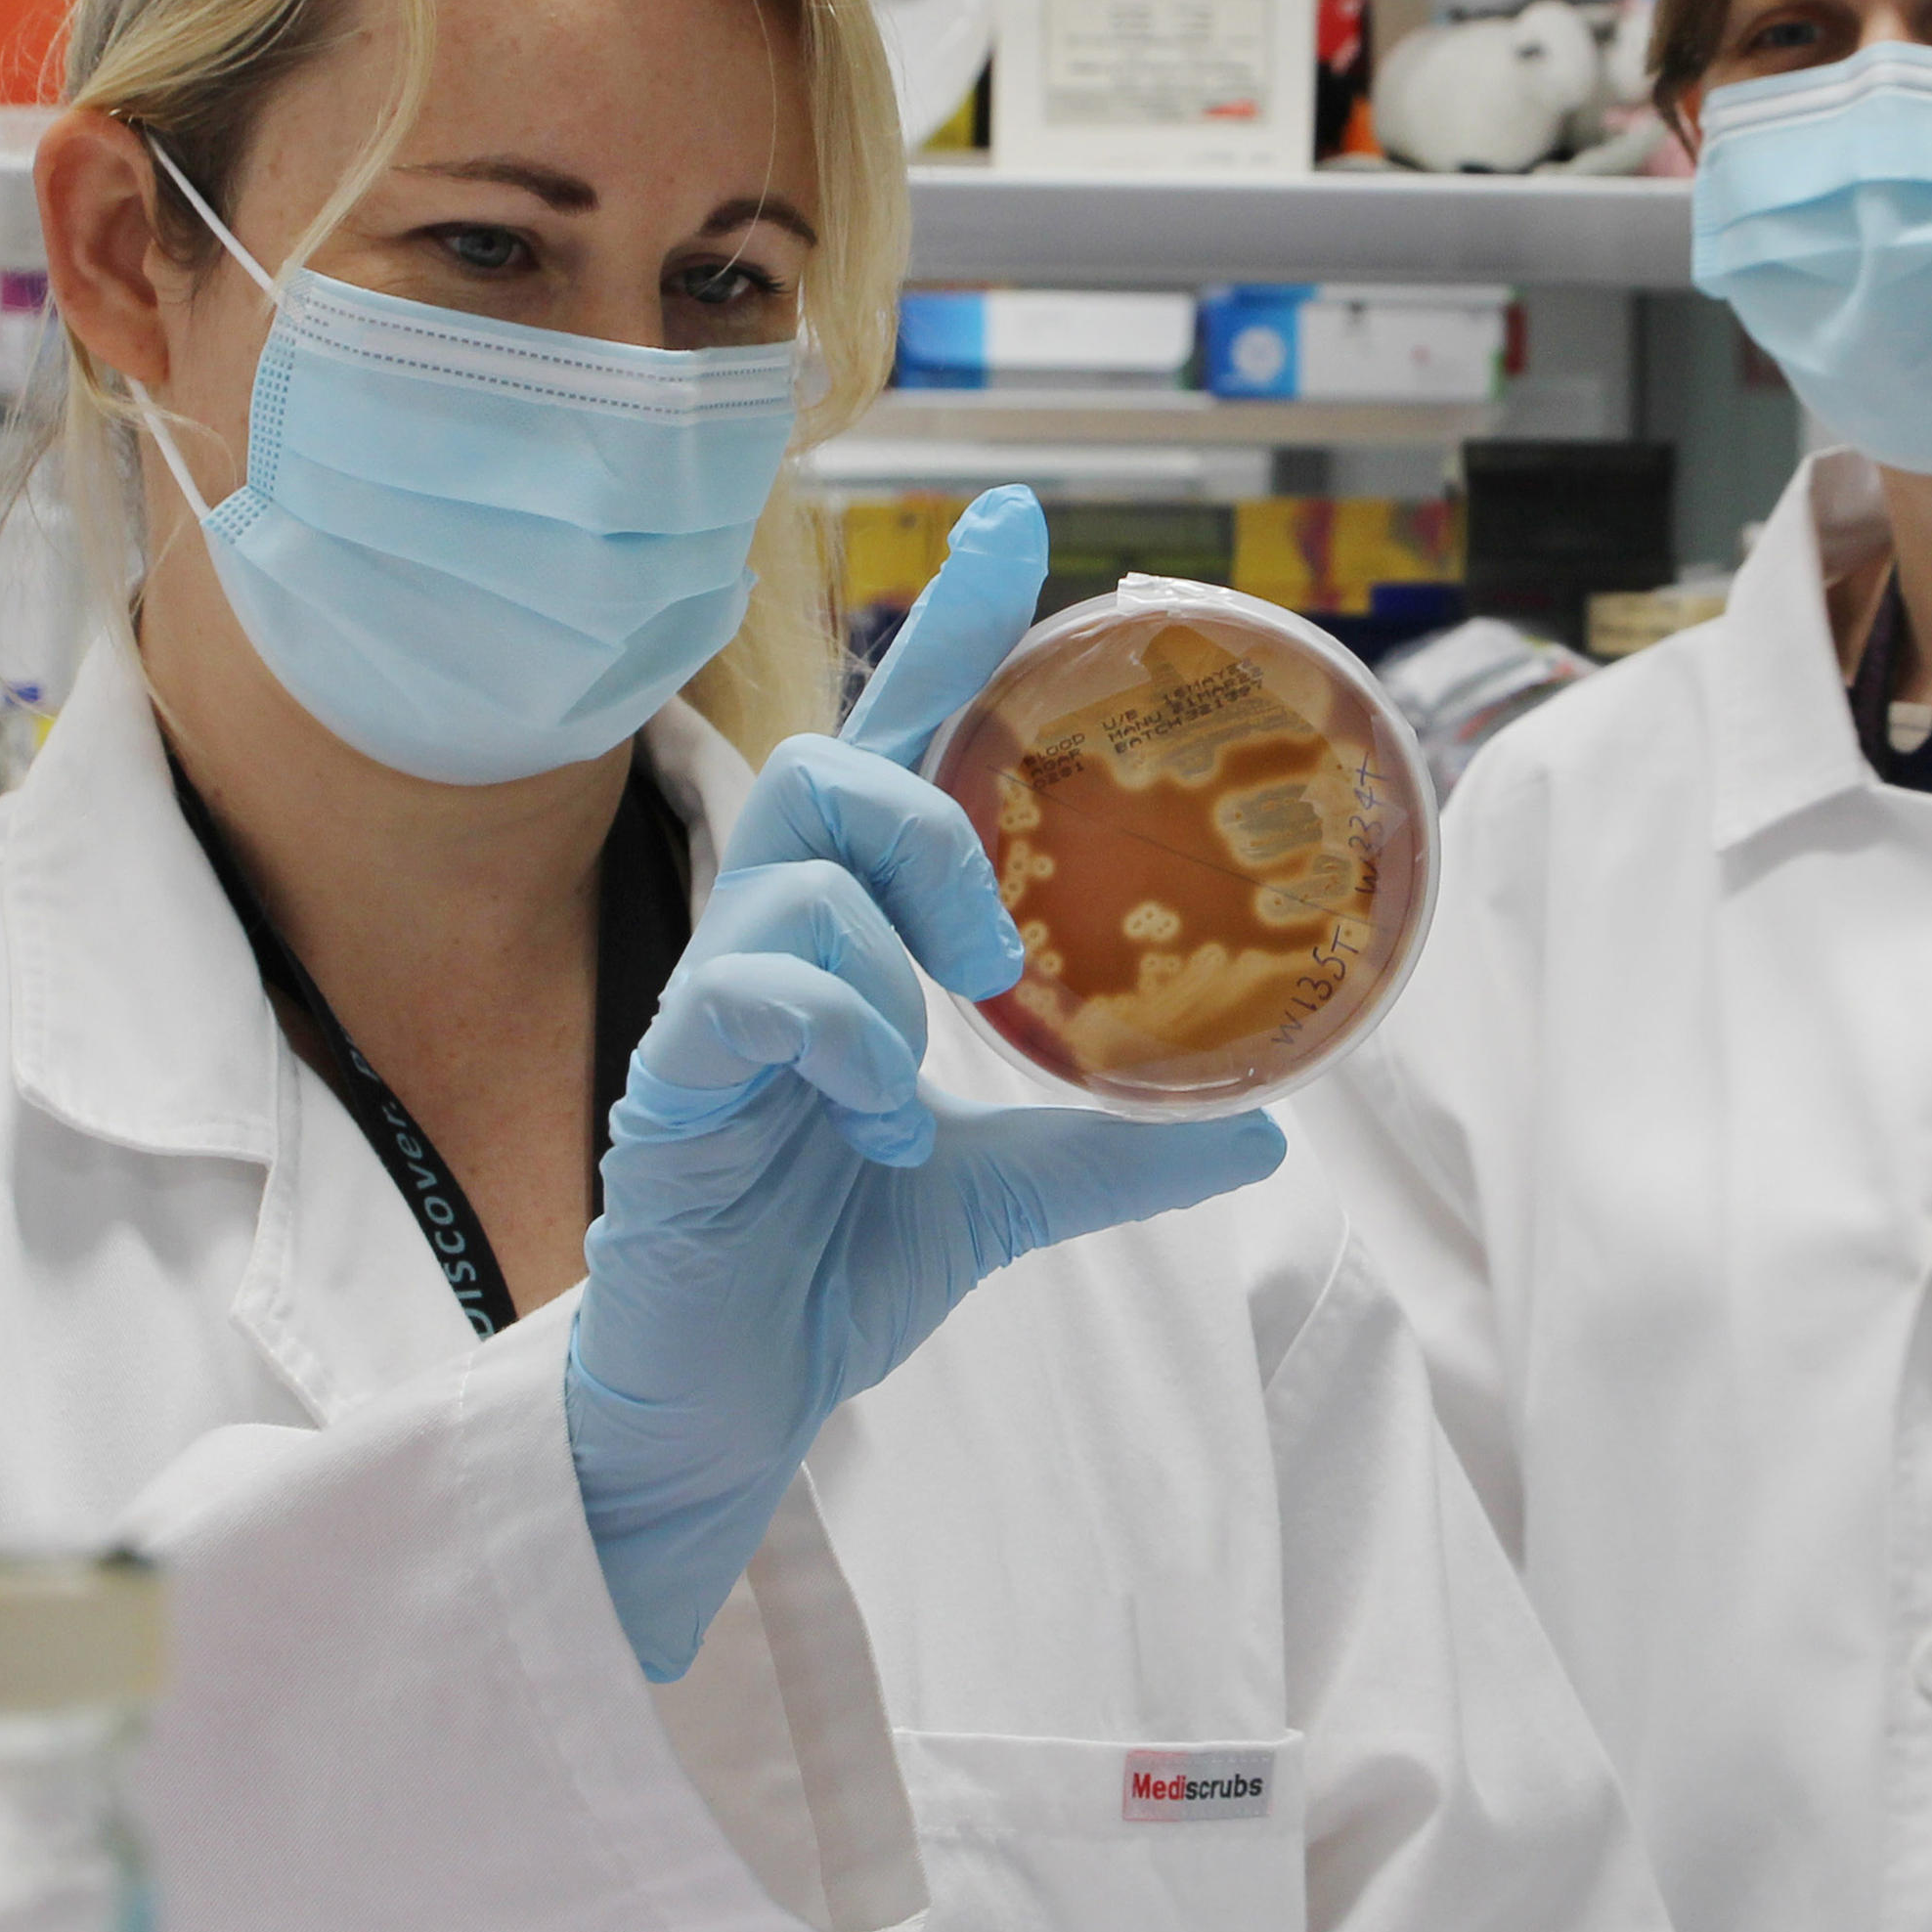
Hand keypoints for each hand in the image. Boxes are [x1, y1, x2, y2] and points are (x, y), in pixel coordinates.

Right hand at [564, 485, 1288, 1678]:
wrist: (721, 1409)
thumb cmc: (819, 1273)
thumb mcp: (1003, 1199)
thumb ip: (1110, 1150)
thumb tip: (1265, 1134)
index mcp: (847, 947)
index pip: (897, 746)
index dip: (951, 629)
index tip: (1019, 522)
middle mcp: (771, 949)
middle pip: (828, 769)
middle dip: (932, 822)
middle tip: (997, 954)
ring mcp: (710, 1012)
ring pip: (795, 867)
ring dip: (894, 951)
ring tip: (925, 1065)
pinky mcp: (667, 1088)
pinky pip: (746, 996)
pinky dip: (838, 1043)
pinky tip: (877, 1124)